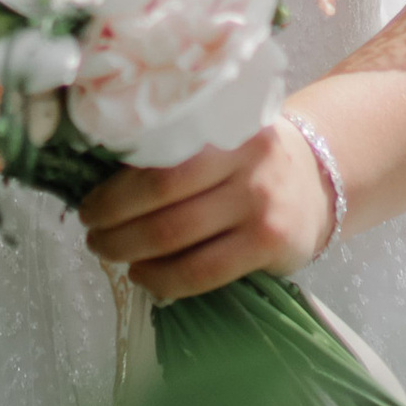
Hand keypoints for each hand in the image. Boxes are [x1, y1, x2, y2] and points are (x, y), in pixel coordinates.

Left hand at [78, 119, 334, 299]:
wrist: (317, 181)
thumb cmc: (246, 161)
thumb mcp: (219, 136)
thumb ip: (173, 150)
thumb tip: (96, 179)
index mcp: (222, 125)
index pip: (155, 162)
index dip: (112, 192)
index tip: (87, 206)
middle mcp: (245, 162)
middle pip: (161, 199)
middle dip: (114, 224)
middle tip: (92, 234)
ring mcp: (260, 205)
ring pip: (177, 238)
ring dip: (131, 253)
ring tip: (110, 254)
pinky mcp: (269, 245)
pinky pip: (203, 272)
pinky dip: (164, 280)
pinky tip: (146, 277)